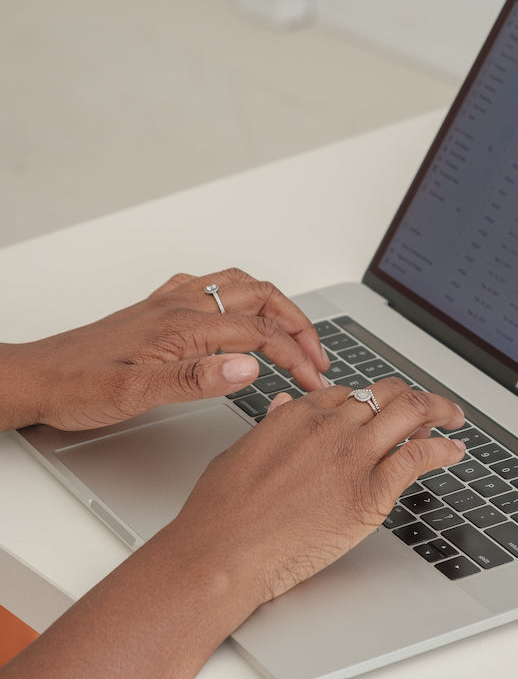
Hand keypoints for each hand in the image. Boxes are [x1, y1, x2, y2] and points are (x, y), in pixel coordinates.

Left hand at [0, 268, 329, 431]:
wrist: (37, 376)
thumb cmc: (78, 386)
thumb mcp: (135, 393)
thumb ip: (195, 379)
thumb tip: (248, 367)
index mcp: (182, 326)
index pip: (258, 333)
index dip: (294, 355)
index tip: (314, 378)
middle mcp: (180, 305)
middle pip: (260, 298)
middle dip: (298, 323)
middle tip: (318, 354)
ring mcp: (171, 302)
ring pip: (241, 285)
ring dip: (276, 305)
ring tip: (296, 330)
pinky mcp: (160, 308)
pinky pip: (215, 286)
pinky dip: (244, 295)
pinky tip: (241, 311)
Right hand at [170, 376, 466, 617]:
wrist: (222, 551)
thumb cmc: (221, 511)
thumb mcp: (242, 451)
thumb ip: (272, 426)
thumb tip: (284, 406)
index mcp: (300, 414)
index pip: (351, 393)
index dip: (374, 399)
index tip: (384, 409)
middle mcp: (331, 427)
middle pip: (387, 395)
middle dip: (414, 396)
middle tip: (431, 407)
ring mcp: (354, 456)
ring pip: (411, 414)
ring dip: (439, 411)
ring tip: (453, 418)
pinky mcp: (371, 492)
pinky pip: (420, 457)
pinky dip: (444, 450)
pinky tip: (454, 451)